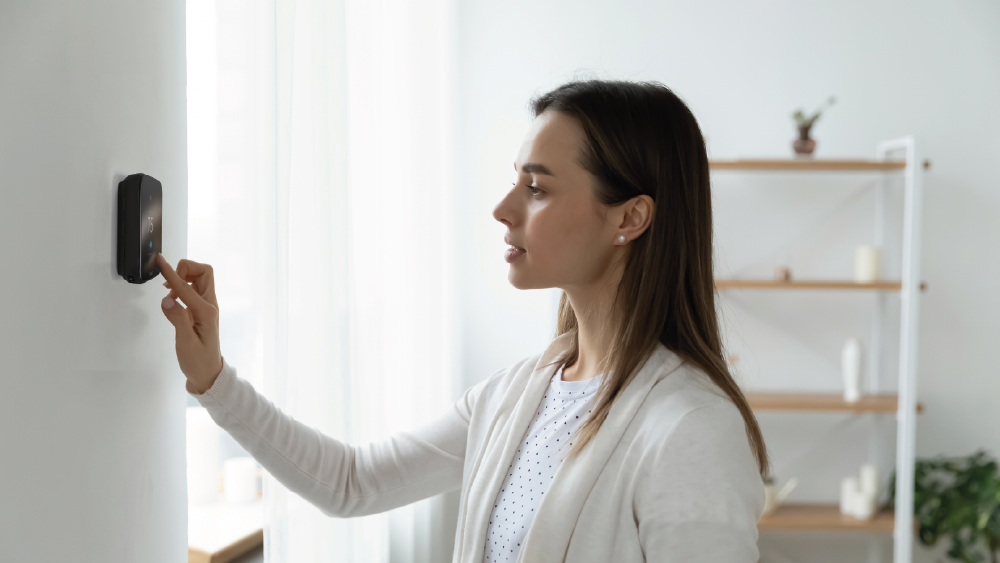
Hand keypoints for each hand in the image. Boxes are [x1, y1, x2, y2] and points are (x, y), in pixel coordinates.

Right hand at [156, 254, 223, 393]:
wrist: (208, 374)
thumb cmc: (198, 361)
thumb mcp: (185, 343)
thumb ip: (177, 319)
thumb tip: (167, 298)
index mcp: (207, 312)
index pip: (187, 286)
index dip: (172, 273)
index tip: (160, 261)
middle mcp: (209, 306)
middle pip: (204, 272)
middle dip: (185, 269)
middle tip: (169, 283)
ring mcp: (206, 307)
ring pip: (200, 279)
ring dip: (184, 278)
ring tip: (168, 292)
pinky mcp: (201, 311)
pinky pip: (194, 290)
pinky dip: (183, 287)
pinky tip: (172, 298)